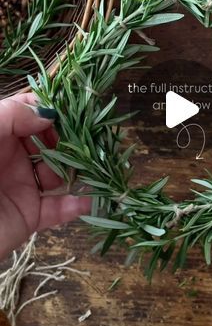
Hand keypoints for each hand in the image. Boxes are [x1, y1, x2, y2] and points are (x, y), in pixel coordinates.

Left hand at [0, 93, 90, 259]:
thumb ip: (11, 116)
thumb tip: (48, 114)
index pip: (28, 113)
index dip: (48, 110)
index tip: (67, 113)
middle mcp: (11, 157)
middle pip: (49, 142)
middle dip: (68, 141)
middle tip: (82, 143)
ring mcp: (21, 186)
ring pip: (58, 173)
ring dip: (75, 170)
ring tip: (86, 170)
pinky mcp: (28, 215)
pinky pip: (58, 209)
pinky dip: (75, 205)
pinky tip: (87, 199)